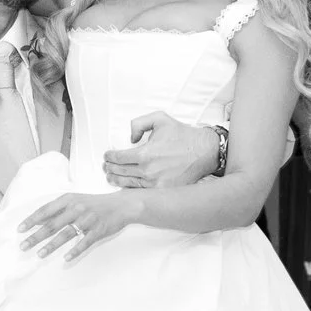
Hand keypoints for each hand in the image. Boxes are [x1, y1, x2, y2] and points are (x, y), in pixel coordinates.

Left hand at [19, 189, 141, 260]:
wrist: (121, 205)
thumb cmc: (94, 204)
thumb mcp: (75, 201)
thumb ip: (57, 210)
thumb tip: (37, 220)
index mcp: (68, 200)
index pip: (45, 210)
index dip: (32, 220)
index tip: (20, 230)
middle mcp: (76, 208)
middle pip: (52, 224)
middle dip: (36, 236)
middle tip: (23, 246)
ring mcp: (88, 220)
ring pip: (66, 234)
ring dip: (51, 245)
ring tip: (40, 254)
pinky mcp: (98, 230)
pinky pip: (85, 242)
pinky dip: (75, 250)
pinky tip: (66, 258)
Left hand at [104, 113, 218, 188]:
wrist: (204, 152)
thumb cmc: (182, 135)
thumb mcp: (160, 118)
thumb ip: (139, 123)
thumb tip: (130, 139)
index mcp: (145, 153)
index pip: (118, 158)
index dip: (109, 157)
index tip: (107, 156)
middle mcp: (148, 171)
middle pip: (120, 172)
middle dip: (109, 169)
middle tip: (106, 166)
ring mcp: (155, 184)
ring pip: (128, 184)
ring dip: (116, 180)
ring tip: (111, 177)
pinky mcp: (163, 191)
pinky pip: (141, 191)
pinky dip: (130, 188)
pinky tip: (126, 185)